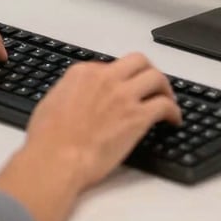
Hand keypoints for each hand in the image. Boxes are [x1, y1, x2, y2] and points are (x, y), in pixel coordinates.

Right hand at [25, 53, 181, 188]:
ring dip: (164, 87)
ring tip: (167, 99)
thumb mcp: (51, 103)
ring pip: (156, 77)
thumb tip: (75, 96)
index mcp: (83, 73)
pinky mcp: (137, 116)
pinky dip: (173, 110)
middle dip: (147, 71)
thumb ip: (68, 92)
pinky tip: (173, 119)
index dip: (120, 78)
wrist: (56, 159)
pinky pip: (164, 105)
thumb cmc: (47, 140)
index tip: (124, 89)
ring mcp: (123, 95)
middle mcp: (105, 78)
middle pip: (138, 61)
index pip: (110, 66)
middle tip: (152, 84)